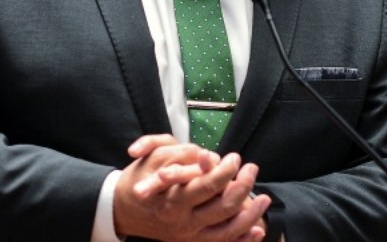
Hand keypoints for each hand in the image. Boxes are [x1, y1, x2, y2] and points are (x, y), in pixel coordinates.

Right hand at [114, 134, 269, 241]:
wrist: (122, 208)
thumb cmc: (140, 177)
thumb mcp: (156, 157)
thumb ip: (183, 154)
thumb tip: (209, 157)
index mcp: (173, 198)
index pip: (210, 184)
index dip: (228, 170)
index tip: (235, 158)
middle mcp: (183, 221)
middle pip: (223, 207)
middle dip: (244, 186)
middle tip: (251, 168)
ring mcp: (188, 235)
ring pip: (228, 230)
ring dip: (250, 214)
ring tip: (264, 198)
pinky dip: (241, 239)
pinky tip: (257, 230)